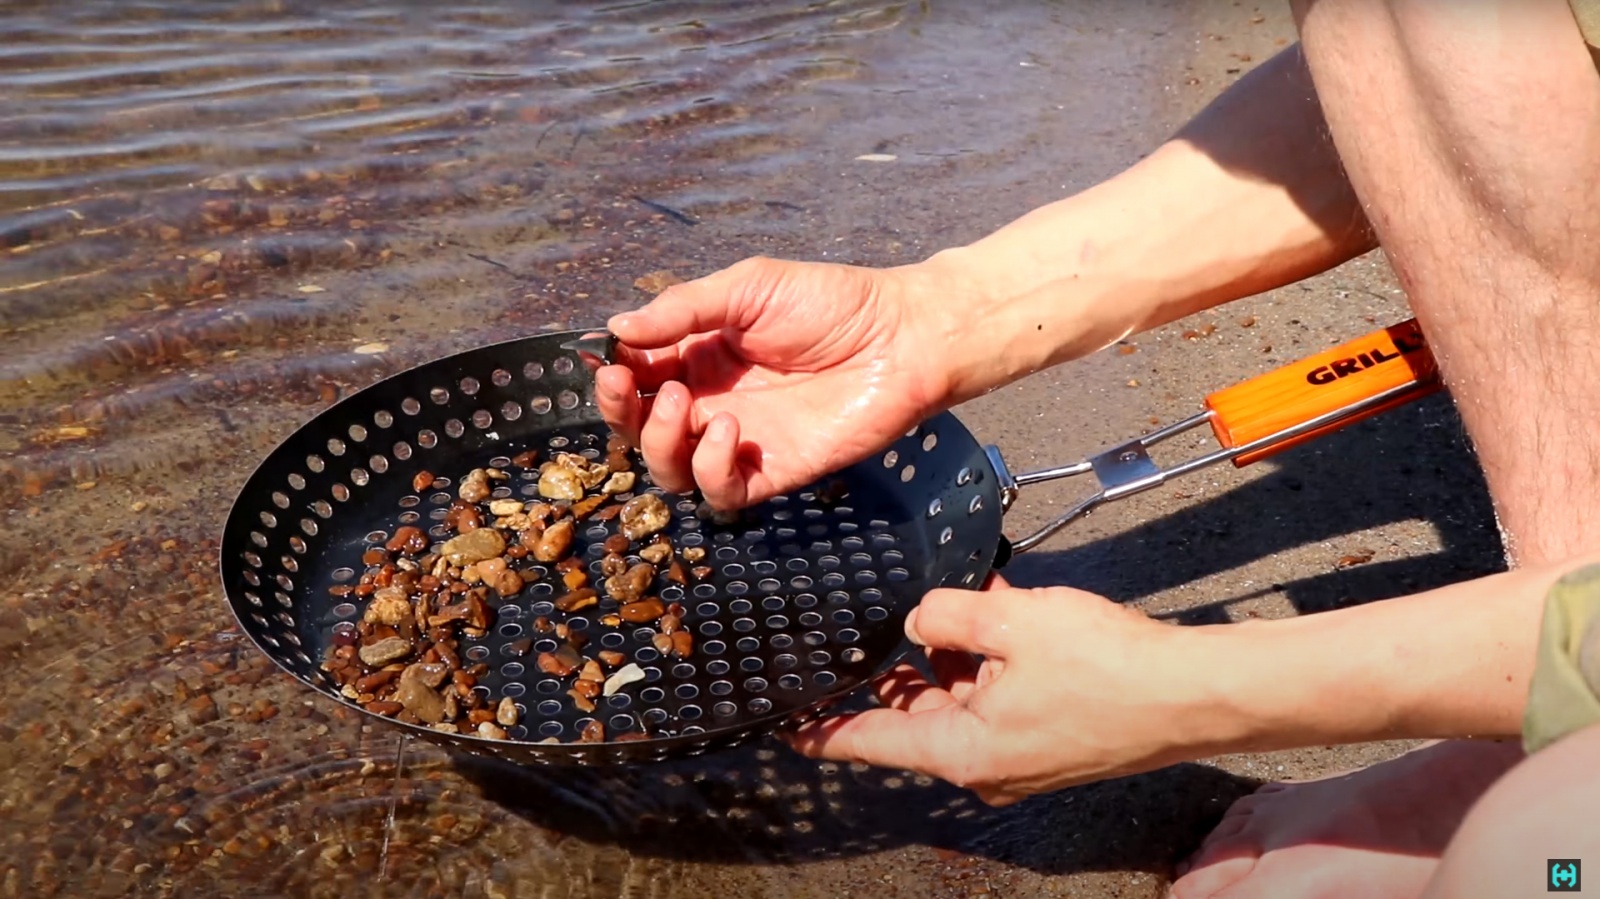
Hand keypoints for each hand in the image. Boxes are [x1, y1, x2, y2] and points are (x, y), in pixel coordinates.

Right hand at [595, 256, 955, 509]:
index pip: (635, 376)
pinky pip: (720, 492)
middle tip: (631, 386)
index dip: (612, 375)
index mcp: (699, 355)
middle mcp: (710, 401)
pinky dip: (709, 469)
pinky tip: (727, 432)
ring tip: (686, 404)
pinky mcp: (771, 472)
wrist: (902, 337)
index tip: (608, 362)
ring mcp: (739, 441)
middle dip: (620, 412)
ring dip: (659, 442)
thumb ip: (685, 308)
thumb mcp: (750, 287)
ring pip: (670, 468)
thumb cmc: (831, 303)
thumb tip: (616, 327)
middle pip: (638, 428)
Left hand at [782, 573, 1222, 805]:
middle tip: (875, 632)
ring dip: (950, 662)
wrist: (1194, 693)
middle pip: (916, 719)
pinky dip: (988, 668)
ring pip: (960, 706)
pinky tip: (996, 622)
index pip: (871, 743)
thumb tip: (919, 620)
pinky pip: (997, 704)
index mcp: (963, 749)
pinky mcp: (1050, 743)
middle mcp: (987, 765)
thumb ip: (945, 617)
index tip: (790, 730)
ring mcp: (1021, 759)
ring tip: (952, 610)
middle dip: (897, 673)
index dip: (825, 733)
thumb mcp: (1008, 620)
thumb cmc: (1109, 667)